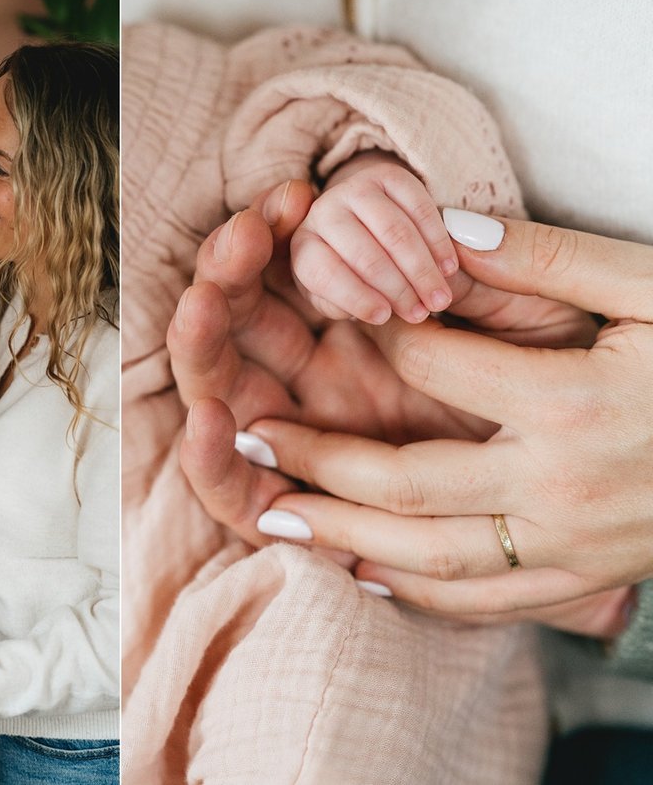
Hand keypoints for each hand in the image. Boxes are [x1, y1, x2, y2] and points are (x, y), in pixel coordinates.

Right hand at [170, 183, 591, 551]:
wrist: (576, 500)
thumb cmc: (556, 401)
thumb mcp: (532, 326)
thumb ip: (487, 278)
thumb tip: (445, 229)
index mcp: (352, 325)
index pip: (284, 272)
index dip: (275, 233)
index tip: (296, 199)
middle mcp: (308, 378)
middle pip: (234, 323)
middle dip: (226, 274)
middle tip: (246, 238)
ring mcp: (294, 441)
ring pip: (217, 392)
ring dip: (199, 345)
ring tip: (204, 305)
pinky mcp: (291, 509)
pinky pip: (234, 492)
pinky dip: (210, 459)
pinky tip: (213, 420)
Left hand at [237, 214, 652, 633]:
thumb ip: (549, 260)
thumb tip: (443, 229)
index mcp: (571, 403)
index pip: (435, 367)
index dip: (373, 333)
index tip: (324, 309)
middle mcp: (558, 486)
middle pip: (403, 480)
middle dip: (312, 456)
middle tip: (244, 433)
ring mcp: (570, 546)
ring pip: (426, 554)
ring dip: (338, 536)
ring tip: (267, 513)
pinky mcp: (585, 578)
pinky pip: (483, 599)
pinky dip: (415, 591)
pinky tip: (364, 572)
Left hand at [290, 151, 455, 323]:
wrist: (359, 217)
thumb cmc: (345, 268)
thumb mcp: (331, 292)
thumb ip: (340, 305)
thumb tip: (375, 309)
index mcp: (303, 246)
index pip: (324, 273)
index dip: (355, 298)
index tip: (384, 317)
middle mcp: (322, 213)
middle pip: (365, 255)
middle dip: (398, 289)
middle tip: (422, 313)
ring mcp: (354, 190)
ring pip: (395, 232)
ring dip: (422, 269)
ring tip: (440, 298)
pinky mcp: (387, 175)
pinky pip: (419, 207)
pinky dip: (436, 240)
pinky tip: (448, 267)